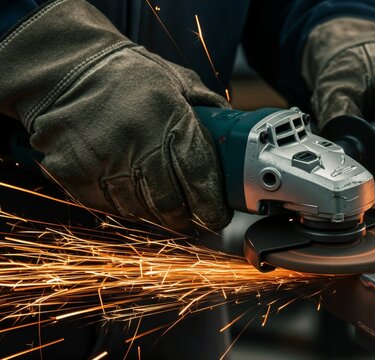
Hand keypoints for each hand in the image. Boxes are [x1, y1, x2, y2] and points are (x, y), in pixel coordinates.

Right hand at [0, 0, 231, 230]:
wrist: (64, 67)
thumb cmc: (126, 73)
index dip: (212, 207)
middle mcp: (137, 145)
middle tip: (196, 220)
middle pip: (171, 205)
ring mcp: (103, 163)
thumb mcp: (177, 79)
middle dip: (187, 219)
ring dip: (158, 216)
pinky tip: (135, 198)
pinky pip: (109, 206)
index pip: (200, 180)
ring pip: (140, 211)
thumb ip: (208, 106)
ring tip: (167, 210)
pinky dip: (126, 207)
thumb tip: (233, 130)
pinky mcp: (74, 174)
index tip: (218, 215)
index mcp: (169, 120)